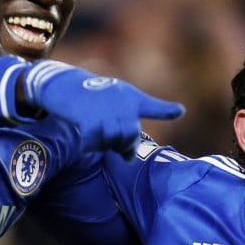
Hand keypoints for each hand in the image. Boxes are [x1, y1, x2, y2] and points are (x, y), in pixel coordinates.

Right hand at [22, 60, 183, 157]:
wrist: (64, 84)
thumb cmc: (90, 96)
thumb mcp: (114, 101)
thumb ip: (125, 128)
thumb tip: (129, 159)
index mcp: (130, 98)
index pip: (152, 106)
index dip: (166, 110)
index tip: (180, 111)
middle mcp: (121, 102)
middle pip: (129, 136)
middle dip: (122, 146)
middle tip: (111, 144)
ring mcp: (106, 109)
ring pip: (113, 140)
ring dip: (104, 145)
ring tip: (95, 136)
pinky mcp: (89, 116)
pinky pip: (95, 140)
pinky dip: (90, 144)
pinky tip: (84, 141)